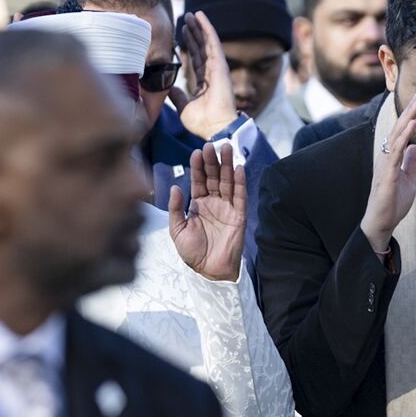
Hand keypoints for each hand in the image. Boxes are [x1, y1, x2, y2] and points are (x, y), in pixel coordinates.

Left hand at [168, 143, 245, 281]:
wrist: (209, 271)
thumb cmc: (192, 253)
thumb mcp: (177, 230)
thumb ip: (176, 208)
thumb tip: (175, 187)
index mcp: (198, 204)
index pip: (199, 180)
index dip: (198, 167)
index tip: (196, 152)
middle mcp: (213, 203)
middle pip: (214, 177)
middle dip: (213, 161)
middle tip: (211, 145)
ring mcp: (227, 208)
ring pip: (227, 182)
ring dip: (227, 165)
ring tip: (226, 148)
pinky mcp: (239, 216)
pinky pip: (240, 196)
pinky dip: (240, 182)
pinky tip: (239, 168)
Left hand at [176, 11, 238, 139]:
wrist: (215, 127)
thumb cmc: (202, 122)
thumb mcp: (183, 107)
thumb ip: (177, 96)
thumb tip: (169, 88)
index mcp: (204, 81)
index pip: (195, 58)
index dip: (189, 44)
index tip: (181, 32)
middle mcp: (211, 72)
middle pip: (201, 47)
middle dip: (193, 32)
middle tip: (186, 18)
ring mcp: (216, 68)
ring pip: (206, 42)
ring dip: (199, 27)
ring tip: (192, 14)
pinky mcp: (220, 65)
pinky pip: (213, 42)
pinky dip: (207, 29)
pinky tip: (201, 16)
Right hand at [359, 93, 415, 254]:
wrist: (381, 221)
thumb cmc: (392, 202)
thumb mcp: (407, 179)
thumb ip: (411, 163)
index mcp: (391, 156)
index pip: (402, 131)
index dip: (411, 116)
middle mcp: (385, 155)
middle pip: (399, 128)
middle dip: (410, 110)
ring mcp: (385, 163)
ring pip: (397, 134)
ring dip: (408, 117)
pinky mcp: (387, 172)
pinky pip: (396, 151)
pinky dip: (404, 136)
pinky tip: (412, 125)